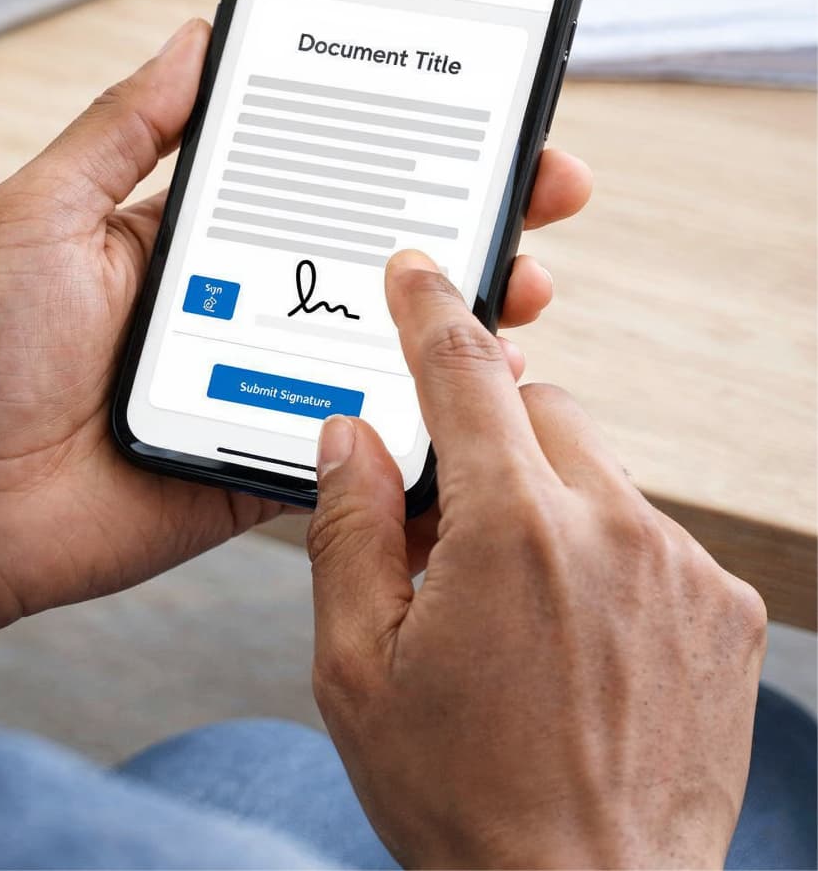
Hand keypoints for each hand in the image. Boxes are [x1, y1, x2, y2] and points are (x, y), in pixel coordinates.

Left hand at [0, 19, 590, 659]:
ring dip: (464, 309)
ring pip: (387, 338)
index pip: (318, 170)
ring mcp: (265, 380)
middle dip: (466, 213)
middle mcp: (243, 297)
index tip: (474, 103)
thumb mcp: (42, 212)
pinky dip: (428, 414)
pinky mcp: (272, 456)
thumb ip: (124, 130)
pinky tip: (484, 386)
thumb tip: (196, 36)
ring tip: (528, 281)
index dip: (396, 137)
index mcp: (194, 232)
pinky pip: (365, 432)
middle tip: (543, 185)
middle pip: (375, 247)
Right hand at [307, 251, 766, 869]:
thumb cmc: (461, 797)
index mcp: (510, 536)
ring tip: (514, 604)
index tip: (419, 272)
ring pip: (595, 471)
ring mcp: (680, 569)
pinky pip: (649, 529)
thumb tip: (350, 437)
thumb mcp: (356, 669)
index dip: (432, 312)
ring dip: (546, 502)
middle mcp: (611, 532)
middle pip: (542, 410)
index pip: (466, 376)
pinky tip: (576, 633)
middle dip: (489, 439)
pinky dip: (603, 550)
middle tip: (449, 525)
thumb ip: (347, 530)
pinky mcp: (723, 608)